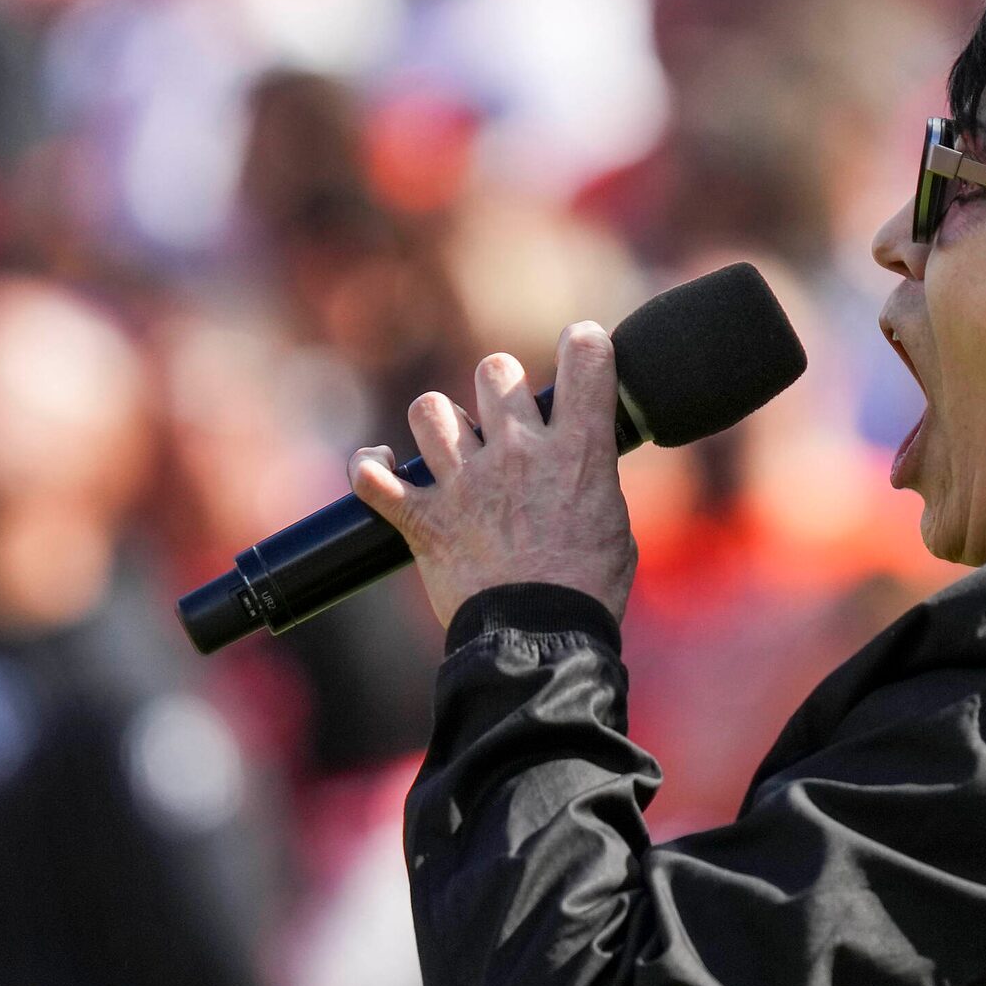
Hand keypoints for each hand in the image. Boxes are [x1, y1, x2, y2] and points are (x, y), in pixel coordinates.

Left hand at [351, 323, 636, 627]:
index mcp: (577, 450)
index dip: (582, 343)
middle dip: (500, 387)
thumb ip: (594, 478)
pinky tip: (378, 468)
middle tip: (508, 420)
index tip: (579, 350)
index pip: (585, 356)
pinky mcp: (423, 519)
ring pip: (430, 410)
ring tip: (452, 448)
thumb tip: (585, 465)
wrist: (541, 642)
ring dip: (440, 425)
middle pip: (494, 370)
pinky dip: (369, 472)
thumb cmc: (588, 590)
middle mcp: (517, 452)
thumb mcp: (616, 522)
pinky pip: (372, 478)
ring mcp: (464, 483)